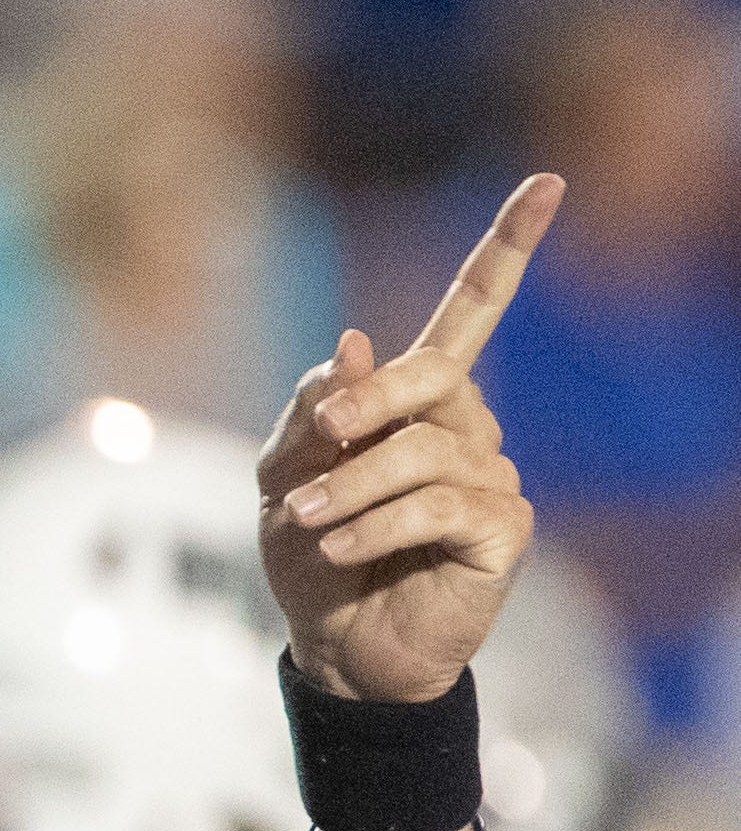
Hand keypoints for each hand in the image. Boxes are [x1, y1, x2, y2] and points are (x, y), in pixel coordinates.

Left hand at [258, 174, 563, 701]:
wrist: (334, 648)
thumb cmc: (311, 558)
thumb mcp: (284, 473)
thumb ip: (312, 407)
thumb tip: (355, 343)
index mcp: (417, 403)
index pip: (471, 313)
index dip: (506, 249)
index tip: (547, 182)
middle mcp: (466, 429)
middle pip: (435, 372)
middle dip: (365, 402)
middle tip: (319, 436)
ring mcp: (492, 478)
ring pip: (423, 449)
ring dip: (348, 486)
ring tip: (305, 521)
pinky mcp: (502, 531)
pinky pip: (438, 504)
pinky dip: (374, 524)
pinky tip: (339, 548)